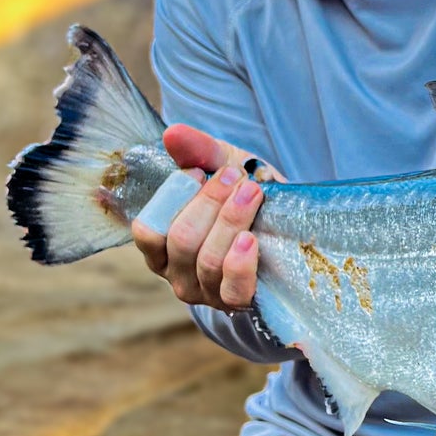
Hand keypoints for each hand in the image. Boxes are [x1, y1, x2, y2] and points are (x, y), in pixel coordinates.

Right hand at [131, 124, 270, 313]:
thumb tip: (173, 133)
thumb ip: (199, 151)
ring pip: (207, 259)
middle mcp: (177, 273)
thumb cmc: (245, 196)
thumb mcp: (224, 166)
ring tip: (251, 193)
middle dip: (209, 203)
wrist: (287, 224)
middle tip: (234, 176)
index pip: (148, 230)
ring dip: (230, 221)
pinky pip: (232, 289)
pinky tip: (250, 239)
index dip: (171, 200)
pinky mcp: (236, 302)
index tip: (197, 172)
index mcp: (162, 245)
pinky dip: (240, 263)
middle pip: (182, 240)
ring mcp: (206, 292)